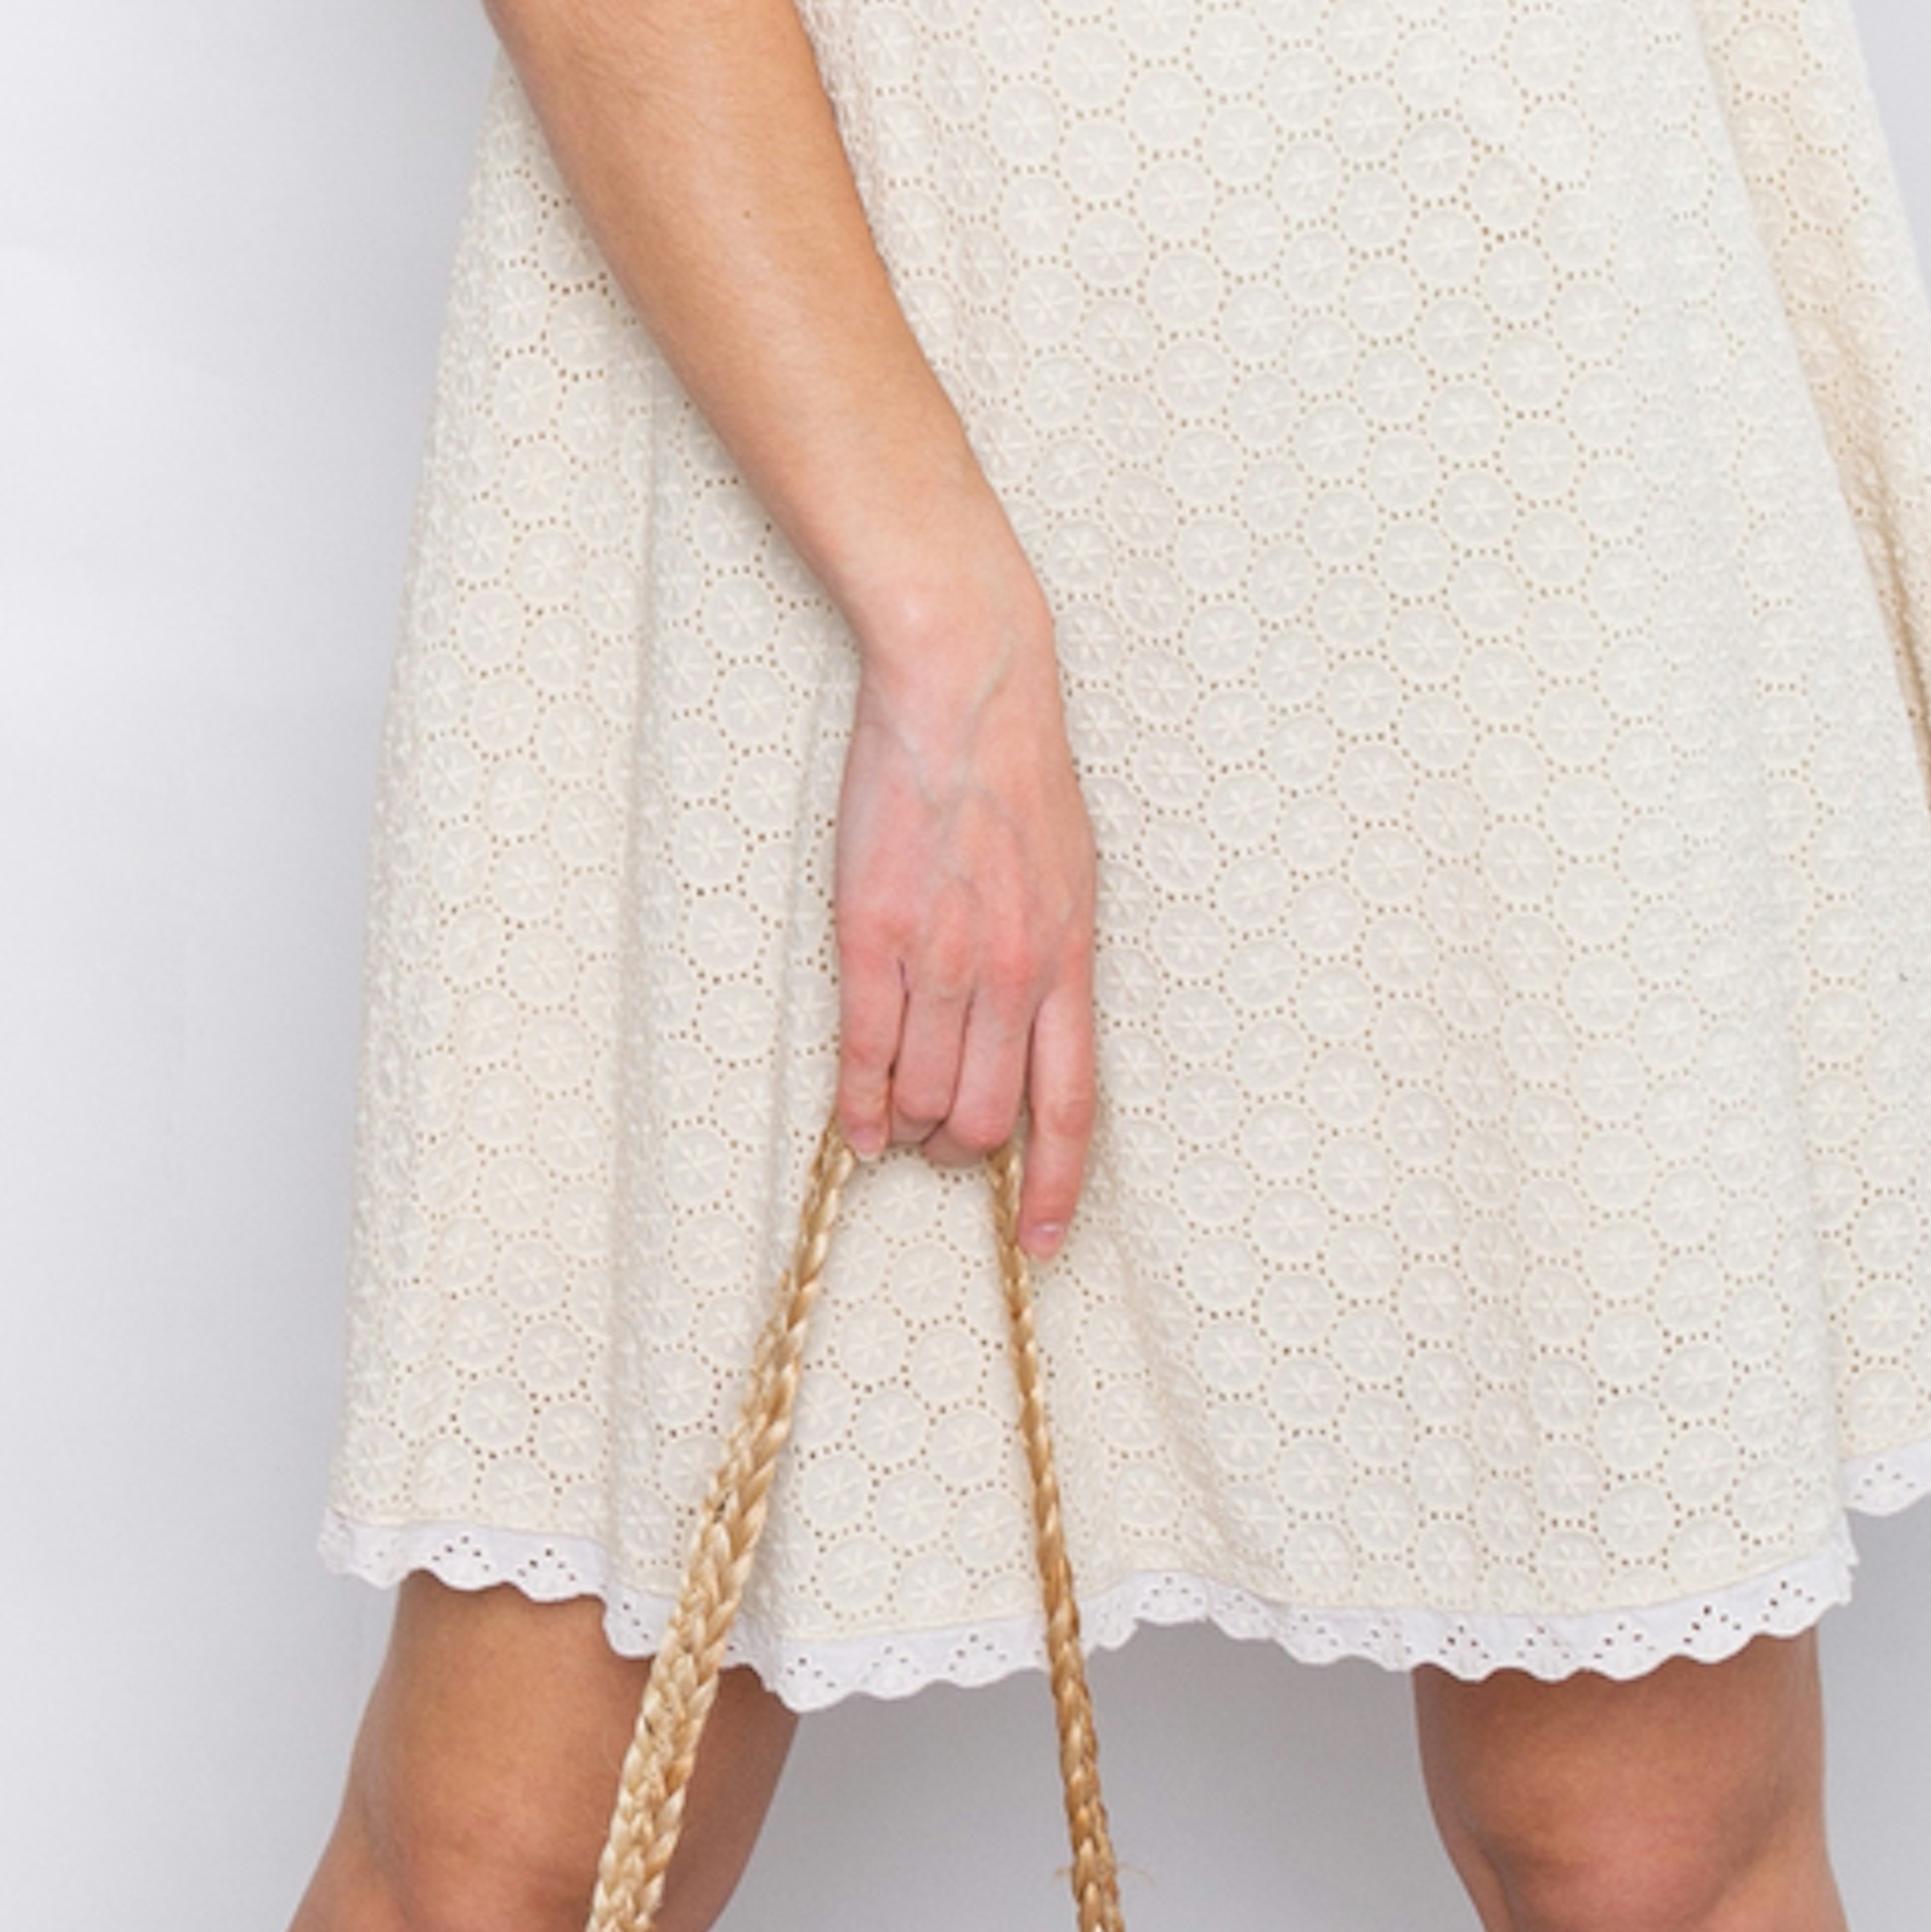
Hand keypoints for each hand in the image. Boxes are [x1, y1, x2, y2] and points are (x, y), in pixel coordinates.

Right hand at [832, 581, 1098, 1259]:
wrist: (965, 689)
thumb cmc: (1018, 772)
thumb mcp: (1070, 872)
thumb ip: (1055, 954)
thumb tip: (1039, 1025)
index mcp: (1071, 957)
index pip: (1070, 1105)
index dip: (1054, 1186)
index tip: (1041, 1242)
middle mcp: (1012, 973)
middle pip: (990, 1118)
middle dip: (965, 1155)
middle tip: (946, 1150)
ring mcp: (940, 958)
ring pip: (926, 1098)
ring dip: (913, 1131)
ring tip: (902, 1129)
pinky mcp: (871, 936)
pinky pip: (866, 1055)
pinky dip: (860, 1107)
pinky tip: (859, 1130)